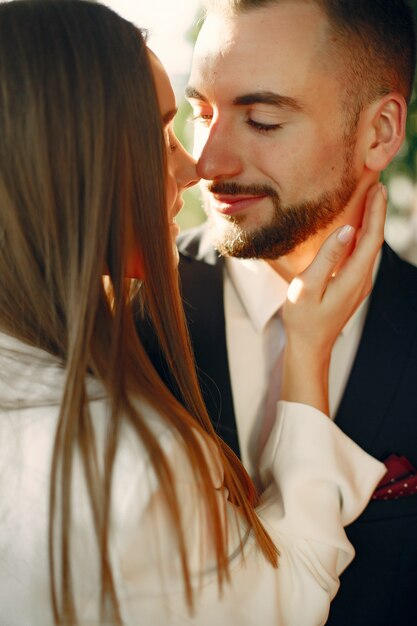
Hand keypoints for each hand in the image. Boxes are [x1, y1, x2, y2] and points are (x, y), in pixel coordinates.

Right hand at [281, 183, 386, 412]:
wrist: (310, 346)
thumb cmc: (303, 319)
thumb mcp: (308, 286)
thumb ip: (327, 257)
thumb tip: (346, 230)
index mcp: (354, 277)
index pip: (372, 237)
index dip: (376, 211)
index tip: (377, 187)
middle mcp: (363, 279)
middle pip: (375, 239)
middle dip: (377, 211)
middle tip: (375, 184)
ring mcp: (359, 284)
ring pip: (370, 247)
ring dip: (371, 222)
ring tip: (369, 199)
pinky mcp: (352, 286)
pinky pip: (363, 255)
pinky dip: (363, 236)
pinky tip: (356, 228)